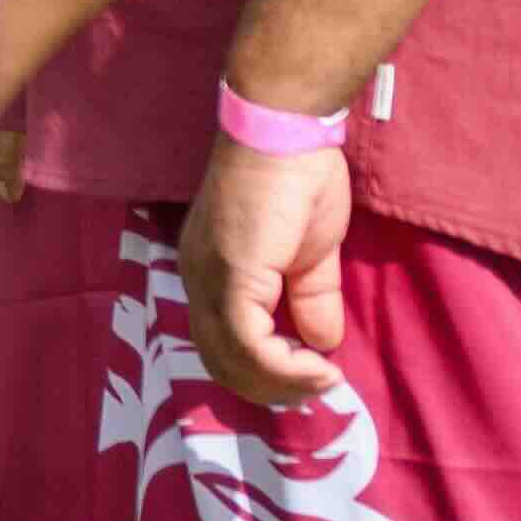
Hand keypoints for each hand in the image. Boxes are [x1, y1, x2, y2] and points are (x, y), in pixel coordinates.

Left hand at [185, 131, 349, 408]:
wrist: (287, 131)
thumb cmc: (297, 181)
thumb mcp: (309, 256)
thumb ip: (309, 301)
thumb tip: (321, 346)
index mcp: (210, 273)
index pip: (221, 344)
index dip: (264, 373)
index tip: (312, 377)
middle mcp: (198, 279)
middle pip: (220, 361)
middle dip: (271, 389)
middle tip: (316, 389)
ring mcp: (209, 277)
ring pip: (231, 360)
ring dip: (281, 384)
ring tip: (322, 381)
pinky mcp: (233, 274)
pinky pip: (249, 343)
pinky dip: (285, 367)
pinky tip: (319, 367)